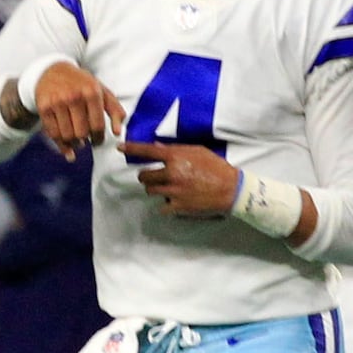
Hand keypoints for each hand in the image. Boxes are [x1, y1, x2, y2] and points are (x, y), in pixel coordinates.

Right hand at [34, 62, 125, 159]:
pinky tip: (66, 146)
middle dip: (86, 141)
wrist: (53, 71)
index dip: (99, 138)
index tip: (98, 140)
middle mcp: (74, 96)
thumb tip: (117, 133)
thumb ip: (115, 110)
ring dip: (73, 143)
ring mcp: (57, 102)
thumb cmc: (81, 84)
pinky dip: (60, 144)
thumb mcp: (102, 91)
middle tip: (86, 141)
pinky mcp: (44, 108)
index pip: (97, 126)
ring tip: (77, 142)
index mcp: (91, 92)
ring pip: (67, 136)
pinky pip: (53, 134)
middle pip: (82, 133)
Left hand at [122, 142, 240, 216]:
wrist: (231, 190)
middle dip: (147, 177)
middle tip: (155, 177)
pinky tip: (176, 200)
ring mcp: (173, 191)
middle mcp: (171, 173)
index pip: (148, 151)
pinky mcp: (177, 206)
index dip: (132, 148)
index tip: (120, 148)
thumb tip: (157, 146)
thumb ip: (176, 149)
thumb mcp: (197, 151)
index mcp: (176, 157)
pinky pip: (161, 206)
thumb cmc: (216, 168)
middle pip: (144, 176)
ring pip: (150, 191)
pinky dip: (165, 204)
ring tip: (170, 188)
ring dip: (155, 189)